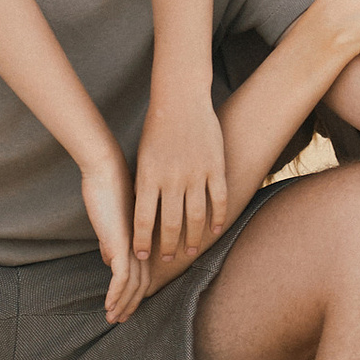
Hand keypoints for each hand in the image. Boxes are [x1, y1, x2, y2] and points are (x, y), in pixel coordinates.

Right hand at [82, 153, 149, 324]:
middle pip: (142, 283)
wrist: (107, 171)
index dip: (135, 294)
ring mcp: (134, 245)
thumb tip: (109, 259)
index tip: (125, 308)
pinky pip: (122, 278)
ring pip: (133, 285)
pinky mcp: (123, 244)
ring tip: (112, 319)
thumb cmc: (107, 189)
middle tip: (119, 320)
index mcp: (143, 240)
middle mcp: (143, 245)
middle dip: (130, 304)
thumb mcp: (112, 221)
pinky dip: (116, 295)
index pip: (143, 274)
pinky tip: (109, 306)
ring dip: (122, 304)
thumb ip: (112, 241)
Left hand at [133, 95, 227, 269]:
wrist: (180, 100)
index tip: (141, 256)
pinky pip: (219, 199)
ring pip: (196, 216)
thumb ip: (144, 186)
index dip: (142, 241)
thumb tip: (142, 215)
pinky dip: (218, 217)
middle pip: (170, 223)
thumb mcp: (143, 158)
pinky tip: (215, 230)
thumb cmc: (157, 129)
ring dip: (193, 238)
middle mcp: (172, 179)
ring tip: (191, 251)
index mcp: (149, 176)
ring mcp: (196, 173)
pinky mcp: (215, 167)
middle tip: (166, 259)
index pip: (143, 218)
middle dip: (167, 246)